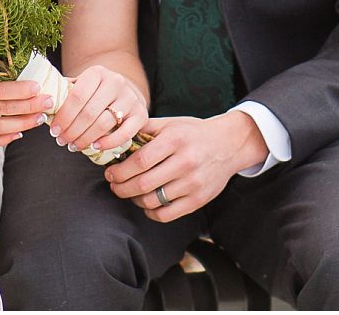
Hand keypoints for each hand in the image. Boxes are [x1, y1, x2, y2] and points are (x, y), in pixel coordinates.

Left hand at [48, 66, 147, 155]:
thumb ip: (65, 92)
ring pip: (104, 124)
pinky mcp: (141, 114)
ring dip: (85, 138)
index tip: (54, 130)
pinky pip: (124, 134)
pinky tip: (94, 146)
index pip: (77, 96)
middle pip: (89, 113)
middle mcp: (116, 82)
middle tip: (62, 141)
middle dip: (72, 130)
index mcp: (97, 73)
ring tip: (74, 145)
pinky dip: (107, 143)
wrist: (124, 90)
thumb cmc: (95, 91)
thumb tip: (44, 104)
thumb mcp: (81, 85)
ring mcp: (130, 98)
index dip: (63, 116)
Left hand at [104, 112, 266, 221]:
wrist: (229, 144)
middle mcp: (184, 163)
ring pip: (152, 201)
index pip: (139, 161)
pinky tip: (146, 203)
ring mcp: (193, 183)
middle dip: (121, 188)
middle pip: (143, 184)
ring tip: (129, 192)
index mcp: (174, 141)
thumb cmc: (194, 133)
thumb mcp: (170, 123)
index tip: (109, 172)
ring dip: (134, 199)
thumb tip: (115, 137)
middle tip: (114, 185)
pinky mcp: (198, 200)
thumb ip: (144, 129)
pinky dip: (150, 212)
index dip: (119, 171)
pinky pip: (166, 214)